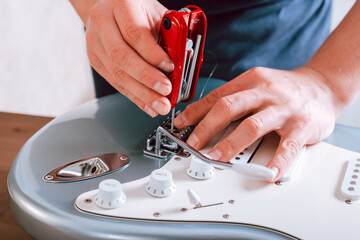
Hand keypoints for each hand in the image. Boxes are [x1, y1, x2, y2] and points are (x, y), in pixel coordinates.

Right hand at [85, 0, 172, 116]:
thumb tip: (182, 63)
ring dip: (141, 93)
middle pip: (122, 57)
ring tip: (159, 104)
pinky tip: (148, 105)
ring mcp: (95, 42)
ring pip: (117, 73)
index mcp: (121, 4)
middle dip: (147, 78)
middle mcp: (103, 22)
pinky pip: (115, 82)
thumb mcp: (157, 14)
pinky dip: (134, 96)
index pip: (134, 33)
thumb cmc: (138, 10)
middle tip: (166, 90)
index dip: (153, 54)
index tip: (170, 67)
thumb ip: (169, 35)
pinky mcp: (95, 59)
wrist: (110, 7)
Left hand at [174, 67, 337, 181]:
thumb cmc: (285, 89)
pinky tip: (266, 174)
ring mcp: (284, 109)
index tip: (181, 124)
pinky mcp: (302, 126)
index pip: (217, 96)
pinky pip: (287, 147)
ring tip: (217, 158)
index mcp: (251, 81)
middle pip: (229, 107)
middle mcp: (265, 92)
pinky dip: (276, 162)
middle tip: (193, 144)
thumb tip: (205, 116)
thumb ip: (235, 99)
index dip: (195, 111)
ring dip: (231, 145)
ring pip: (253, 126)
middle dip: (206, 127)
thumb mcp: (257, 84)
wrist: (323, 85)